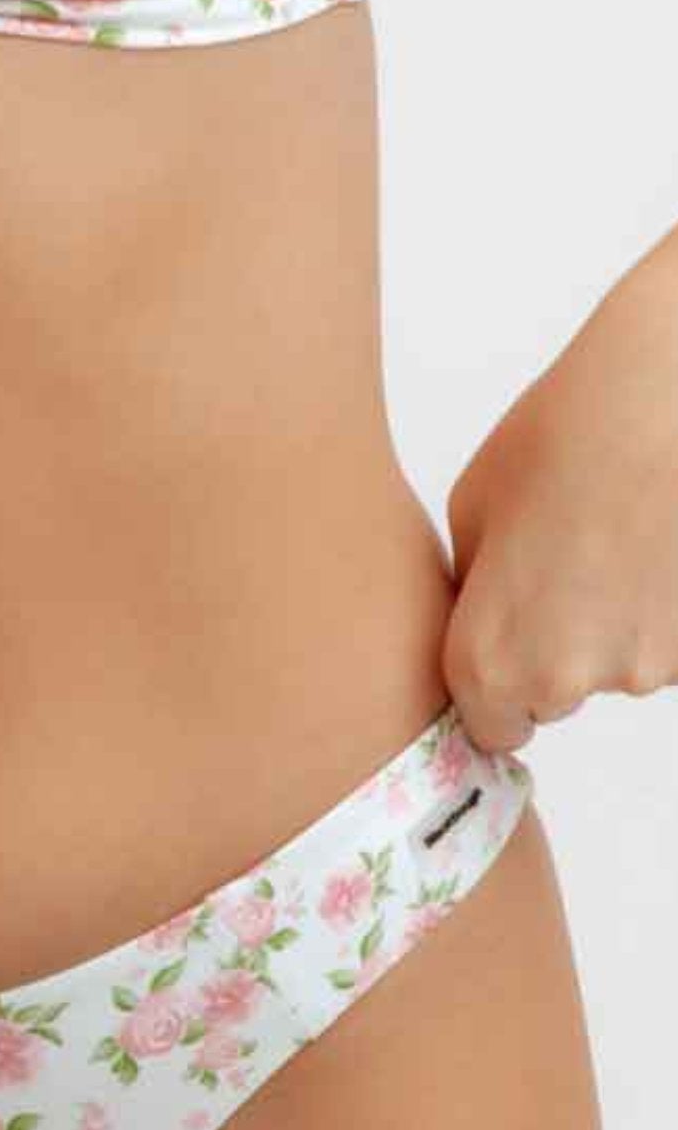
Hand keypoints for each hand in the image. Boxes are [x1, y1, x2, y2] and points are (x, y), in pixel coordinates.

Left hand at [441, 266, 677, 752]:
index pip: (492, 728)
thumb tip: (478, 622)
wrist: (663, 401)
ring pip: (621, 664)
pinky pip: (670, 641)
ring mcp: (640, 667)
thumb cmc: (563, 437)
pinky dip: (666, 606)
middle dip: (559, 649)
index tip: (512, 648)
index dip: (502, 687)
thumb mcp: (472, 515)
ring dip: (620, 621)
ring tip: (619, 540)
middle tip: (571, 565)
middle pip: (556, 696)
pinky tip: (657, 548)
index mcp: (489, 659)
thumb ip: (471, 596)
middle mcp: (561, 680)